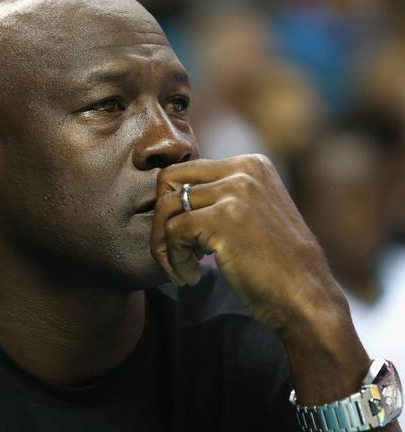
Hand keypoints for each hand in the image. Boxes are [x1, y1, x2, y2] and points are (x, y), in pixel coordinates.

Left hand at [150, 154, 345, 332]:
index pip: (185, 171)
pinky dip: (173, 260)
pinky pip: (172, 232)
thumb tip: (171, 195)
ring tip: (181, 270)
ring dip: (164, 245)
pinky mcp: (223, 218)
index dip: (174, 207)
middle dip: (160, 219)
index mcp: (251, 164)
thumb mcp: (253, 214)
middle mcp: (243, 170)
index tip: (187, 240)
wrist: (306, 300)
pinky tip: (190, 277)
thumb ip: (221, 196)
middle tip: (173, 251)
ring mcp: (234, 191)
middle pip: (168, 181)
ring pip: (165, 207)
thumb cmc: (275, 266)